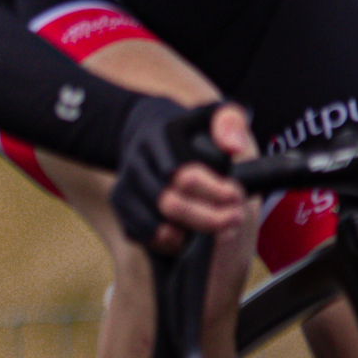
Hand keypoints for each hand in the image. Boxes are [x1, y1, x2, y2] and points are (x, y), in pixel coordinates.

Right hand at [112, 96, 253, 252]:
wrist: (143, 132)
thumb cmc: (185, 129)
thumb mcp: (210, 114)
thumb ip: (229, 122)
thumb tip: (234, 147)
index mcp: (158, 139)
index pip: (184, 174)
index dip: (215, 191)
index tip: (236, 194)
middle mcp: (136, 164)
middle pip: (170, 204)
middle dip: (209, 218)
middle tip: (235, 218)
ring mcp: (125, 187)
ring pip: (156, 227)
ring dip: (191, 234)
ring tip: (219, 229)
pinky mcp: (121, 206)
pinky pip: (143, 237)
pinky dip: (170, 243)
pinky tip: (191, 233)